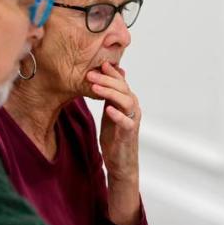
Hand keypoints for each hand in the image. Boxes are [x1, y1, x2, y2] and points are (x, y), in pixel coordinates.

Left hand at [89, 62, 140, 181]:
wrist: (121, 160)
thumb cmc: (115, 135)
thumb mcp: (110, 111)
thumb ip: (110, 95)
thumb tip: (107, 77)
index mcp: (127, 101)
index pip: (121, 82)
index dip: (111, 72)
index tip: (98, 64)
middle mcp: (132, 108)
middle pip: (123, 88)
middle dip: (106, 79)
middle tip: (90, 74)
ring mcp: (132, 120)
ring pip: (126, 101)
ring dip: (110, 93)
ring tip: (95, 87)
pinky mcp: (129, 134)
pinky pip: (126, 122)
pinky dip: (118, 115)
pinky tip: (107, 109)